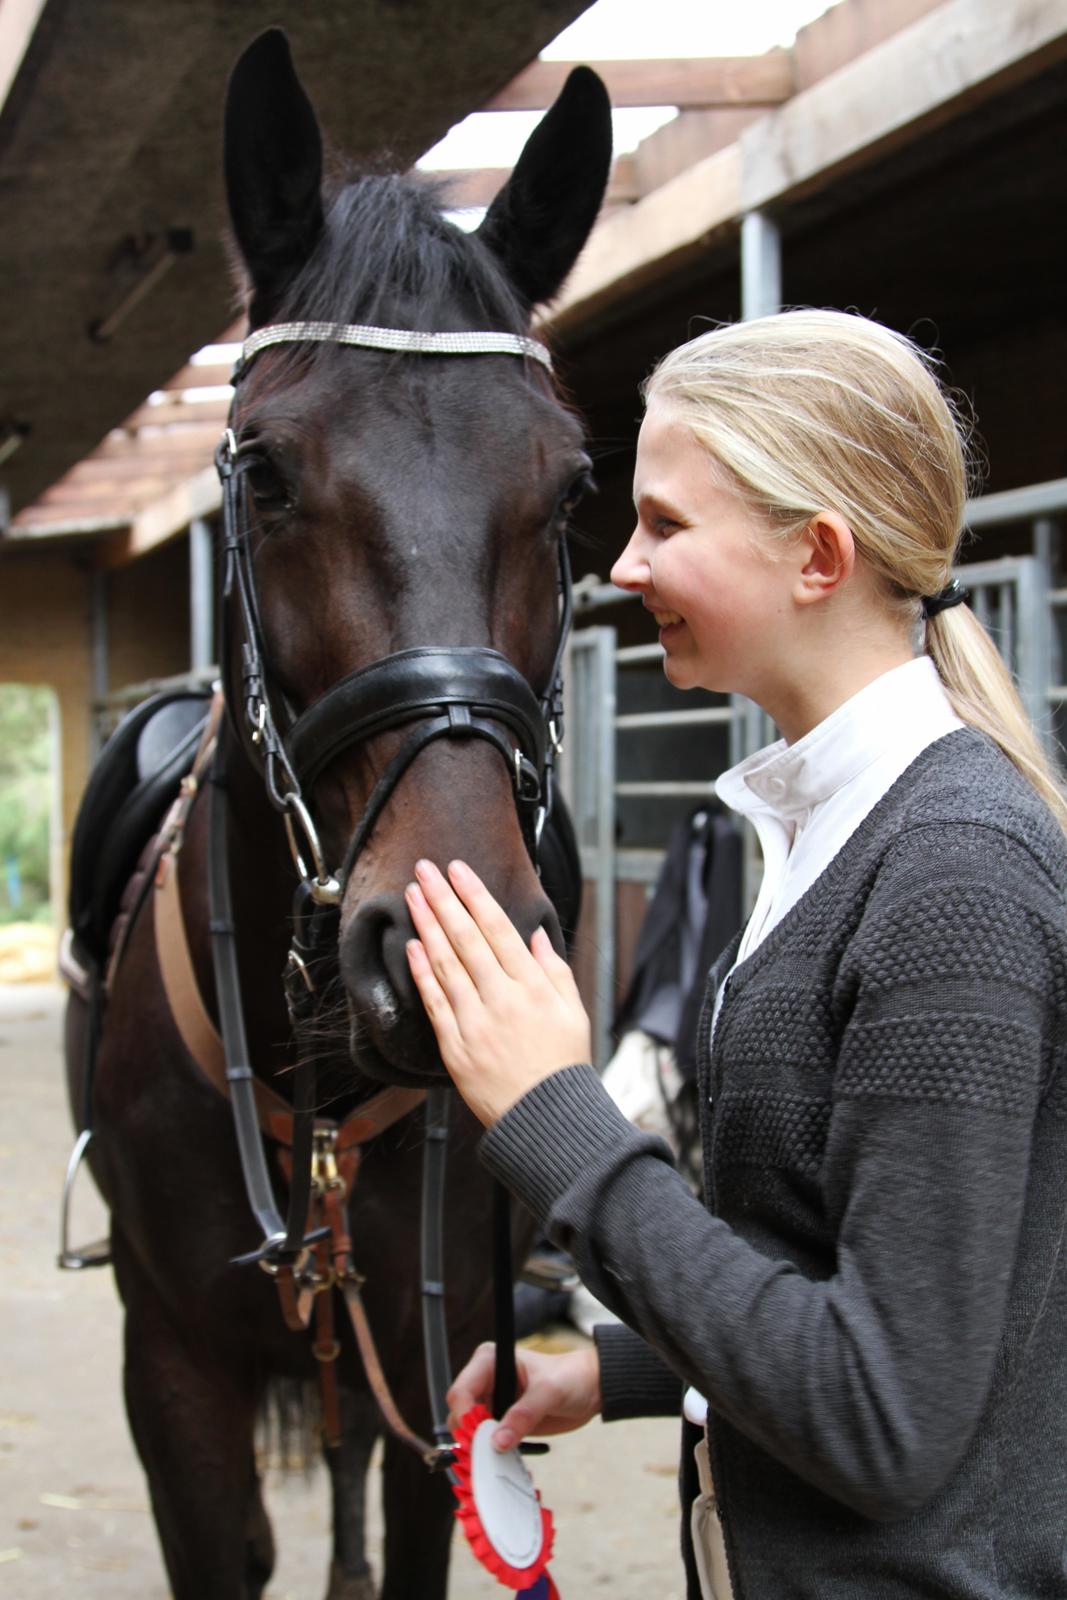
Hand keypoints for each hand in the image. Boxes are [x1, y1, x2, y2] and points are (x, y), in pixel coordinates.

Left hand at [404, 858, 590, 1126]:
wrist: (546, 1117)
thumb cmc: (562, 1063)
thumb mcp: (573, 1011)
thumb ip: (554, 970)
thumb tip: (536, 936)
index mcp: (532, 986)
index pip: (498, 929)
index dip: (475, 896)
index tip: (458, 870)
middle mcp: (501, 998)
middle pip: (466, 938)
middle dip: (443, 899)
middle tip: (424, 870)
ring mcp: (475, 1022)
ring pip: (445, 964)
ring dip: (427, 926)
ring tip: (412, 897)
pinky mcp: (455, 1046)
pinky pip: (435, 1002)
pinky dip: (422, 972)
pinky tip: (412, 947)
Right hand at [448, 1340, 601, 1451]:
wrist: (591, 1389)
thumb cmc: (571, 1377)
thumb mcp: (549, 1392)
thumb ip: (523, 1416)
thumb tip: (498, 1442)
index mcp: (489, 1361)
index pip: (462, 1390)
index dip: (464, 1415)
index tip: (476, 1437)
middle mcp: (486, 1381)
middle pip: (460, 1413)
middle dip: (469, 1435)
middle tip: (485, 1453)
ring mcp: (493, 1402)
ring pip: (470, 1430)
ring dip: (479, 1447)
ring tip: (495, 1459)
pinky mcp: (502, 1421)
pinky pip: (487, 1441)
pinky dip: (490, 1452)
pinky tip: (502, 1460)